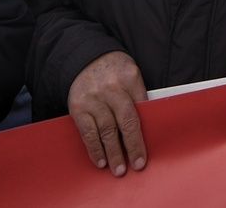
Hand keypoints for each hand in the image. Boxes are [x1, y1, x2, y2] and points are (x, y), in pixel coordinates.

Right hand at [67, 50, 147, 175]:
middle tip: (137, 165)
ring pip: (106, 129)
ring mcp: (93, 97)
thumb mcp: (130, 74)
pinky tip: (100, 160)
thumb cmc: (114, 71)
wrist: (85, 57)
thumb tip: (146, 128)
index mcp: (129, 77)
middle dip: (132, 145)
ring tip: (119, 169)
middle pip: (126, 120)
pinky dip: (94, 148)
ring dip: (113, 152)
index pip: (142, 108)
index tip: (148, 150)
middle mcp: (111, 87)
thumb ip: (137, 96)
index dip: (145, 131)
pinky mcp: (77, 106)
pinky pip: (87, 131)